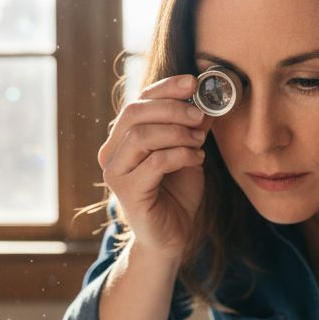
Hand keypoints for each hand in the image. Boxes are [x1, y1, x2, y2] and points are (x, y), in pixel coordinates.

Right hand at [98, 74, 213, 259]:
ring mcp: (115, 173)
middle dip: (172, 108)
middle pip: (134, 113)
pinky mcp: (127, 192)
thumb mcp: (188, 153)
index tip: (193, 82)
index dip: (165, 88)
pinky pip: (155, 162)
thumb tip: (207, 100)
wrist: (174, 237)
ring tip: (200, 140)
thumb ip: (191, 128)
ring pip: (142, 136)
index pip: (138, 101)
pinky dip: (180, 155)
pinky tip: (196, 158)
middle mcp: (111, 152)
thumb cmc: (177, 195)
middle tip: (200, 114)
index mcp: (122, 138)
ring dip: (177, 132)